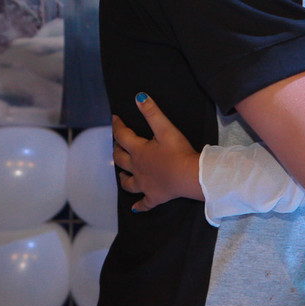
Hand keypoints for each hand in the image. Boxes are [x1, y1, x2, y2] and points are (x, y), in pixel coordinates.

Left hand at [112, 93, 202, 212]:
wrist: (189, 176)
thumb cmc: (178, 152)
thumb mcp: (166, 129)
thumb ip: (152, 112)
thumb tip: (139, 97)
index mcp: (139, 151)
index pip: (122, 136)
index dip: (117, 126)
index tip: (115, 119)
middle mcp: (137, 168)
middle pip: (120, 160)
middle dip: (117, 150)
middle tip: (118, 144)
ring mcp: (144, 184)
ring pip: (128, 182)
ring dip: (123, 177)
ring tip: (122, 174)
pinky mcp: (154, 196)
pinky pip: (144, 203)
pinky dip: (139, 205)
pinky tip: (135, 208)